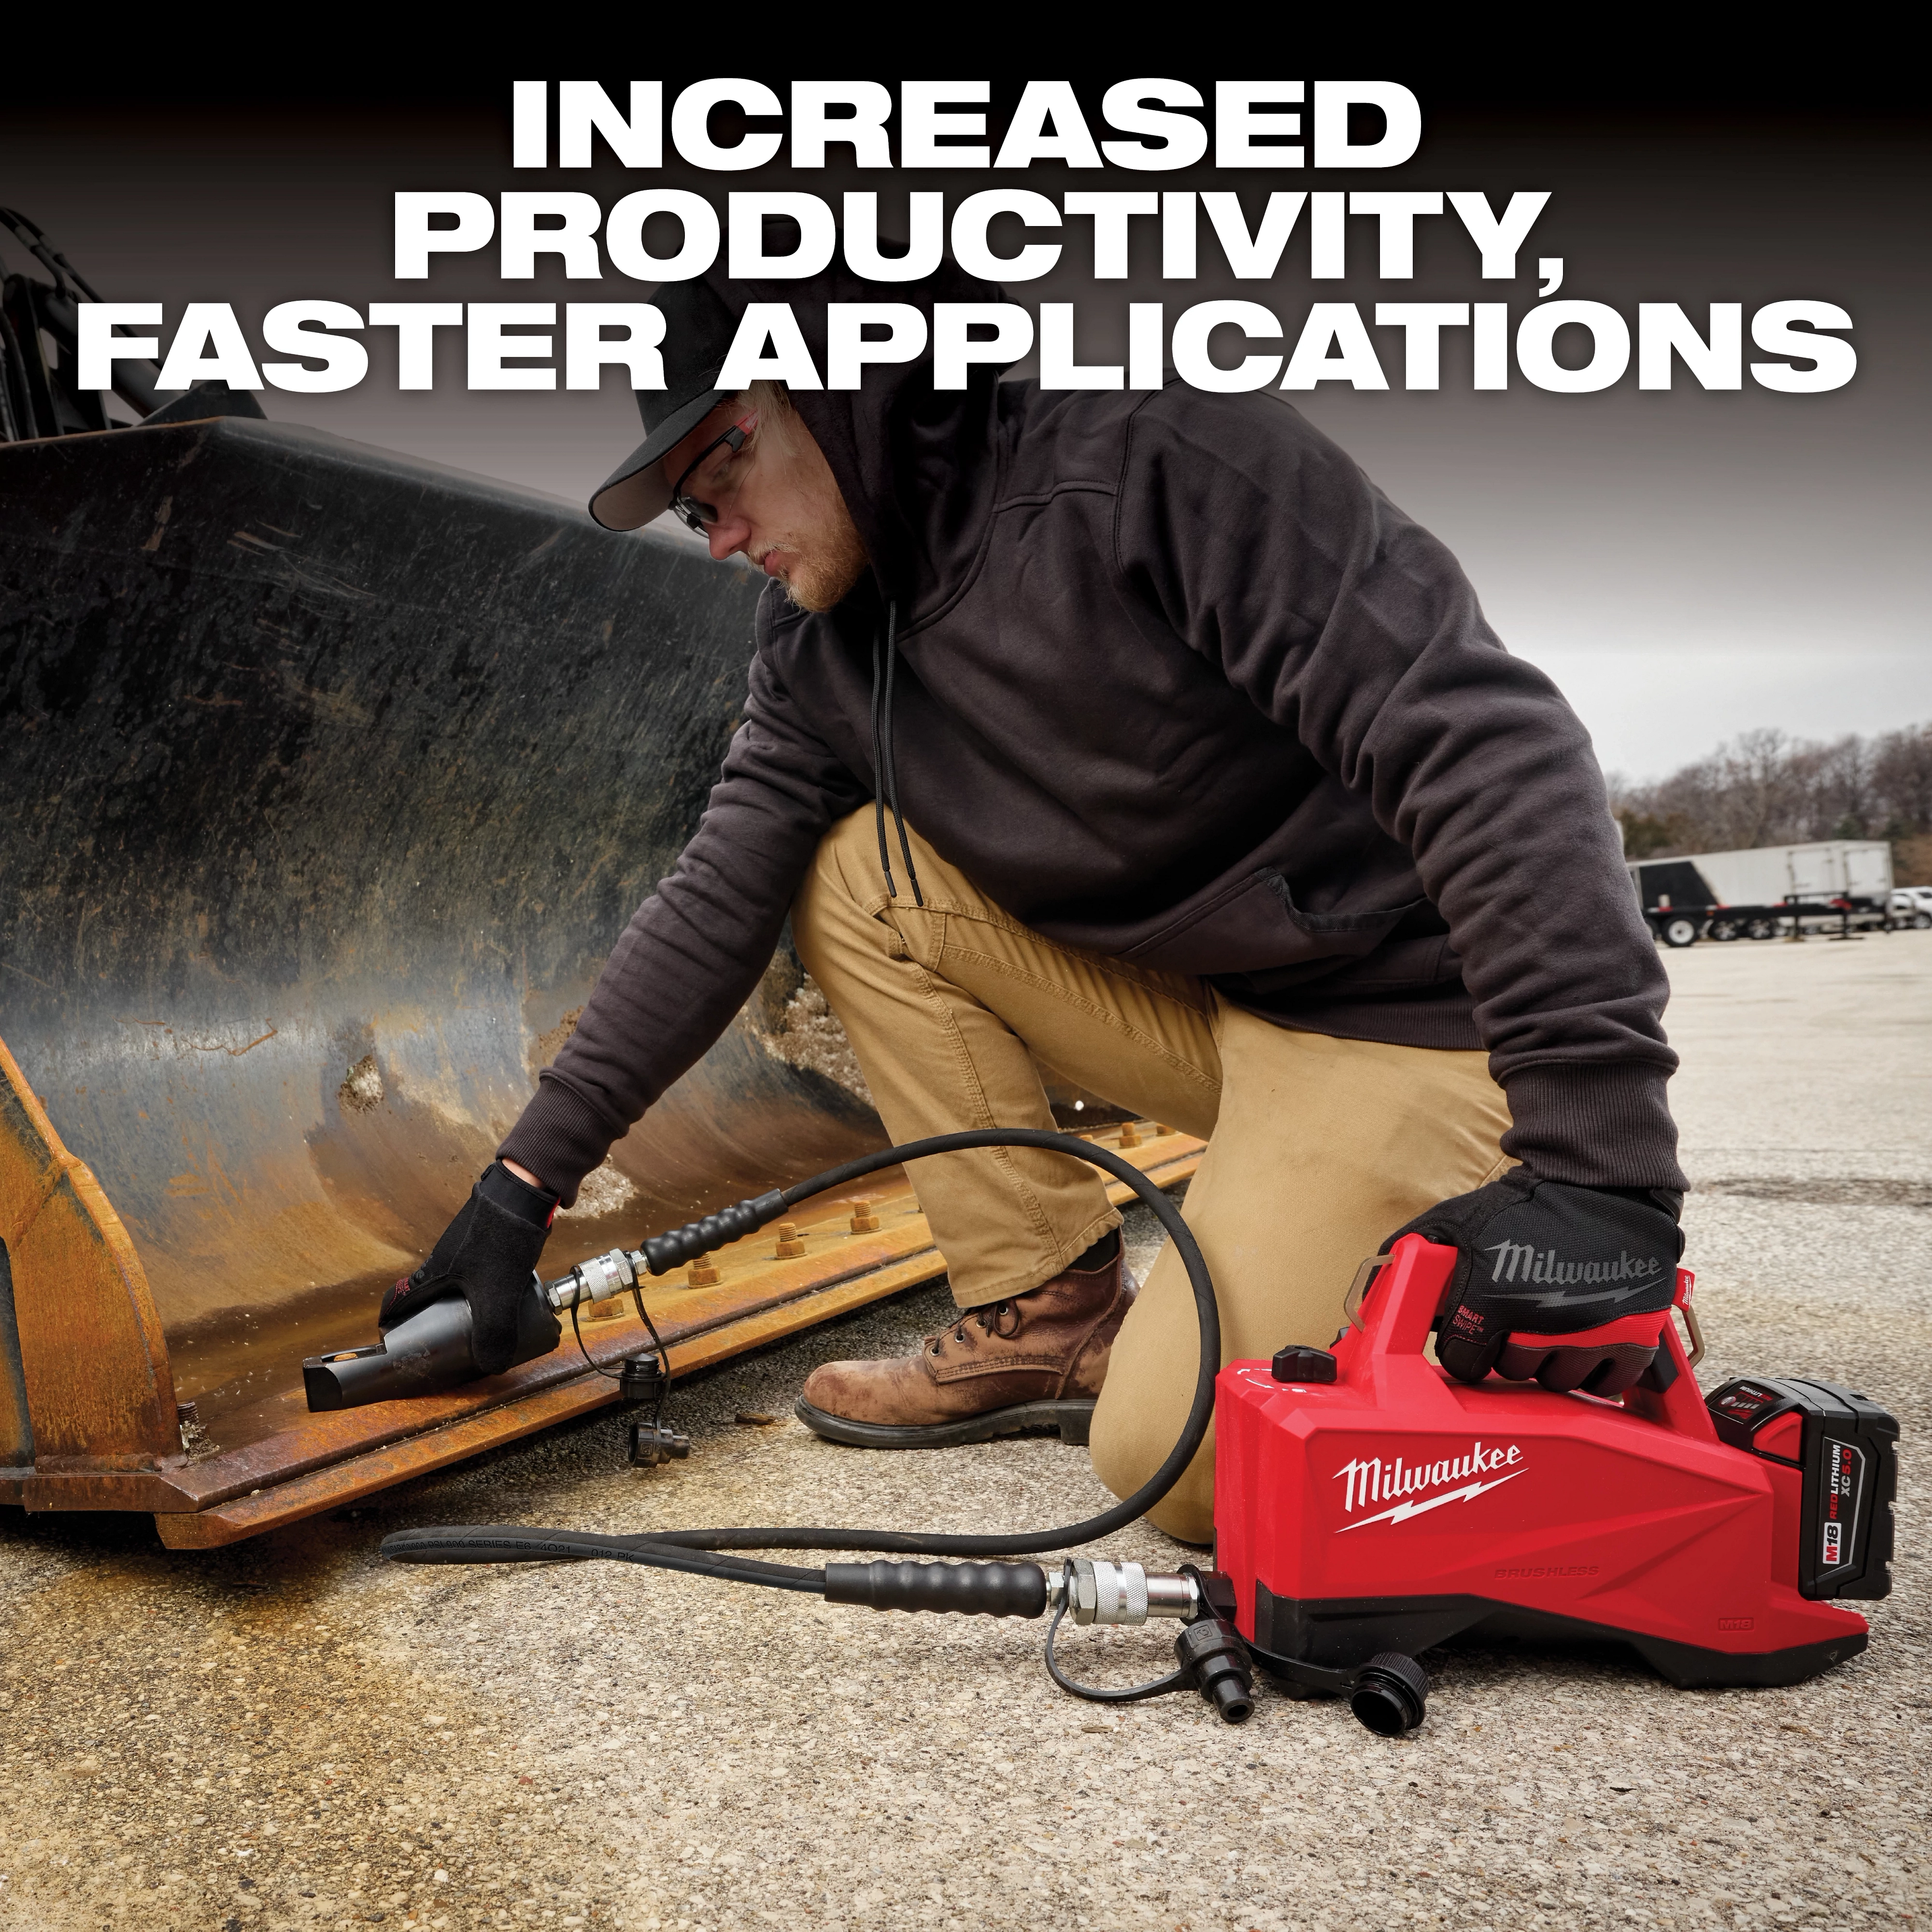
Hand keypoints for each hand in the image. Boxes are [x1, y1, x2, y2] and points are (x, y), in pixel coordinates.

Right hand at [379, 1161, 560, 1376]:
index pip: (397, 1302)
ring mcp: (463, 1249)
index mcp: (431, 1274)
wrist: (525, 1191)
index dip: (391, 1325)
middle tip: (444, 1342)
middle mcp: (442, 1261)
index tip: (392, 1342)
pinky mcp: (486, 1240)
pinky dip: (483, 1288)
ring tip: (479, 1325)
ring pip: (455, 1284)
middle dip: (432, 1321)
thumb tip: (492, 1365)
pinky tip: (505, 1296)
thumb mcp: (497, 1293)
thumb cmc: (501, 1236)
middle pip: (427, 1297)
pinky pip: (478, 1272)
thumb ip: (494, 1332)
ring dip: (461, 1305)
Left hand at [1385, 1169, 1683, 1396]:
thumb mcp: (1456, 1220)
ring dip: (1552, 1361)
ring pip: (1558, 1381)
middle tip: (1518, 1322)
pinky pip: (1608, 1382)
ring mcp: (1590, 1334)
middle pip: (1512, 1372)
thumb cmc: (1523, 1204)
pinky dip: (1598, 1369)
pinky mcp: (1634, 1335)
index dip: (1466, 1348)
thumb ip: (1412, 1254)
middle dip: (1509, 1350)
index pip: (1463, 1362)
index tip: (1474, 1335)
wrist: (1602, 1184)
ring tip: (1554, 1327)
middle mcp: (1539, 1324)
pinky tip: (1589, 1341)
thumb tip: (1372, 1289)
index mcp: (1490, 1299)